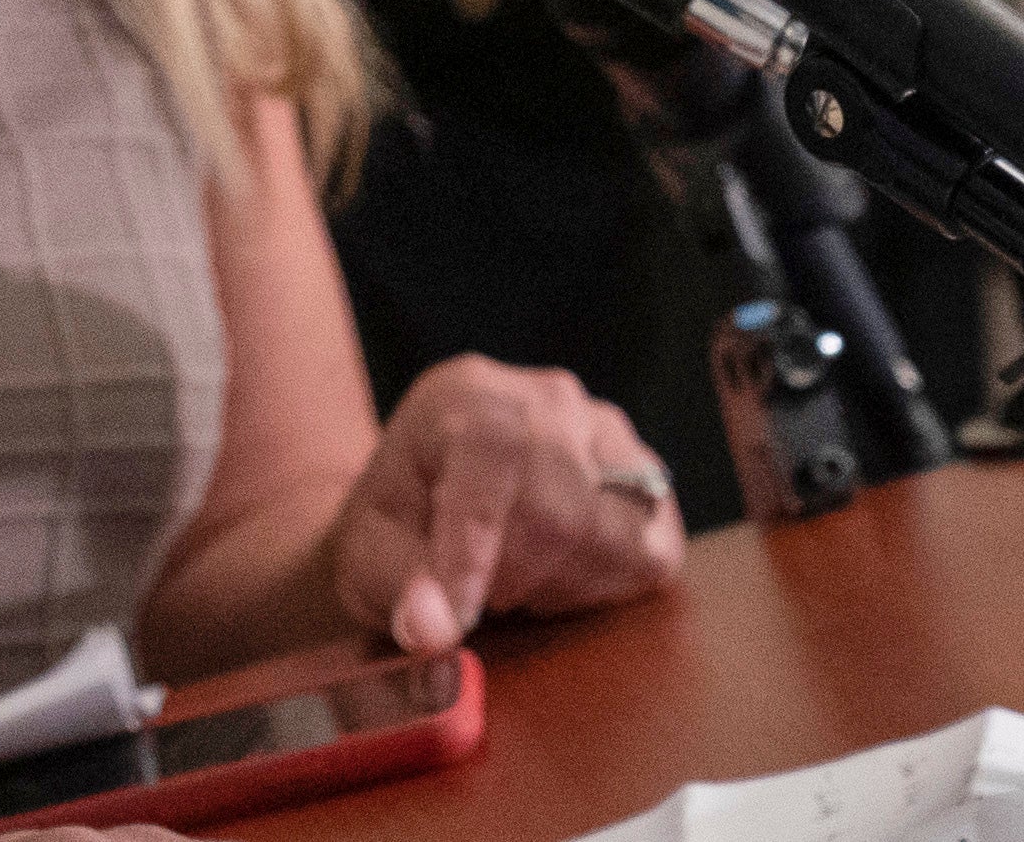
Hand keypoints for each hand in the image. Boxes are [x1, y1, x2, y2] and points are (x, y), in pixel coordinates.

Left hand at [326, 357, 684, 650]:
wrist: (437, 521)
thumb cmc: (397, 538)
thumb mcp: (370, 562)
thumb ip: (397, 589)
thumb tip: (432, 628)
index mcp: (465, 394)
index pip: (489, 456)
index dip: (474, 549)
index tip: (456, 621)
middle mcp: (548, 397)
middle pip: (560, 510)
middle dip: (517, 578)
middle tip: (483, 594)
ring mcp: (608, 432)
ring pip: (616, 536)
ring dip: (563, 586)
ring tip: (518, 581)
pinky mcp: (650, 480)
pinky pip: (654, 554)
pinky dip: (607, 587)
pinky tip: (561, 579)